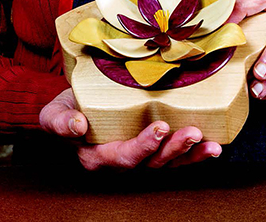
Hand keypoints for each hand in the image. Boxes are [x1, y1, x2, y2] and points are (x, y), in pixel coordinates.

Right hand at [39, 88, 221, 170]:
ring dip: (190, 154)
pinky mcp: (155, 148)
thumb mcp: (53, 113)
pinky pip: (177, 157)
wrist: (79, 103)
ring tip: (209, 143)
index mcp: (98, 156)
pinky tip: (212, 146)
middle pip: (151, 162)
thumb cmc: (68, 108)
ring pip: (168, 162)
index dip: (142, 146)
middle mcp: (122, 161)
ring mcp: (142, 157)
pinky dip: (195, 154)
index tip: (158, 128)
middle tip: (190, 132)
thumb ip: (58, 121)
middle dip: (173, 149)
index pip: (122, 156)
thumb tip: (77, 126)